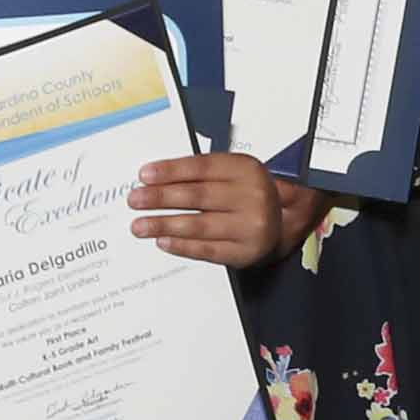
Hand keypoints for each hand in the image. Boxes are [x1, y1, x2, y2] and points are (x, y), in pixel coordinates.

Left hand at [126, 154, 317, 267]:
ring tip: (139, 225)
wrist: (283, 221)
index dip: (170, 171)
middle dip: (160, 198)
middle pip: (197, 196)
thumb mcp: (232, 173)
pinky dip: (182, 246)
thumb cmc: (247, 194)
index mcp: (246, 169)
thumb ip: (200, 173)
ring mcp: (251, 226)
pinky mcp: (245, 252)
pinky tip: (163, 241)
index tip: (144, 175)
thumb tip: (154, 180)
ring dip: (164, 225)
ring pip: (199, 224)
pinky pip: (208, 250)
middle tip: (135, 200)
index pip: (202, 167)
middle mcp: (252, 196)